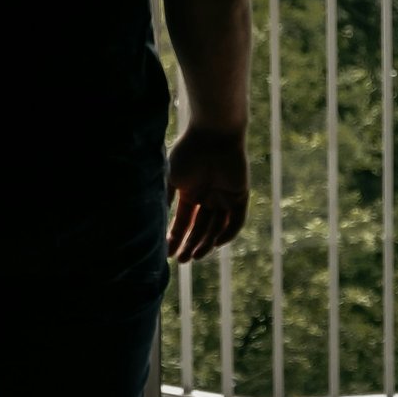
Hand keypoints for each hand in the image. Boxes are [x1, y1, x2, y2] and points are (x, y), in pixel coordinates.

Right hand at [166, 123, 249, 262]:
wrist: (213, 134)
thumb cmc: (189, 153)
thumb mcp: (172, 179)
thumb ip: (166, 200)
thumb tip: (157, 223)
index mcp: (191, 193)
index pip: (184, 221)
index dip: (176, 237)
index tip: (167, 253)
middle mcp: (208, 197)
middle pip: (200, 228)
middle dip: (191, 245)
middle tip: (181, 262)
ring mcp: (224, 197)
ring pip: (217, 227)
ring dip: (206, 243)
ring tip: (194, 257)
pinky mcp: (240, 195)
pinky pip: (235, 220)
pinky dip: (227, 233)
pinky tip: (215, 245)